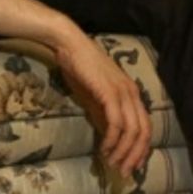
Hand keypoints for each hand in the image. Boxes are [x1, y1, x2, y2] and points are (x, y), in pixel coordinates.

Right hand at [54, 33, 150, 177]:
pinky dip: (112, 139)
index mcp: (132, 93)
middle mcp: (133, 93)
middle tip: (124, 170)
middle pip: (144, 131)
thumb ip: (103, 111)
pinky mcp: (110, 93)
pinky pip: (116, 123)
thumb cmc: (78, 65)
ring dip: (124, 150)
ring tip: (113, 162)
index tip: (132, 163)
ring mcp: (123, 93)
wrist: (69, 43)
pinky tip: (105, 147)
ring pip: (132, 130)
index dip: (141, 147)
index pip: (146, 126)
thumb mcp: (94, 93)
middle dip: (135, 154)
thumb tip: (108, 134)